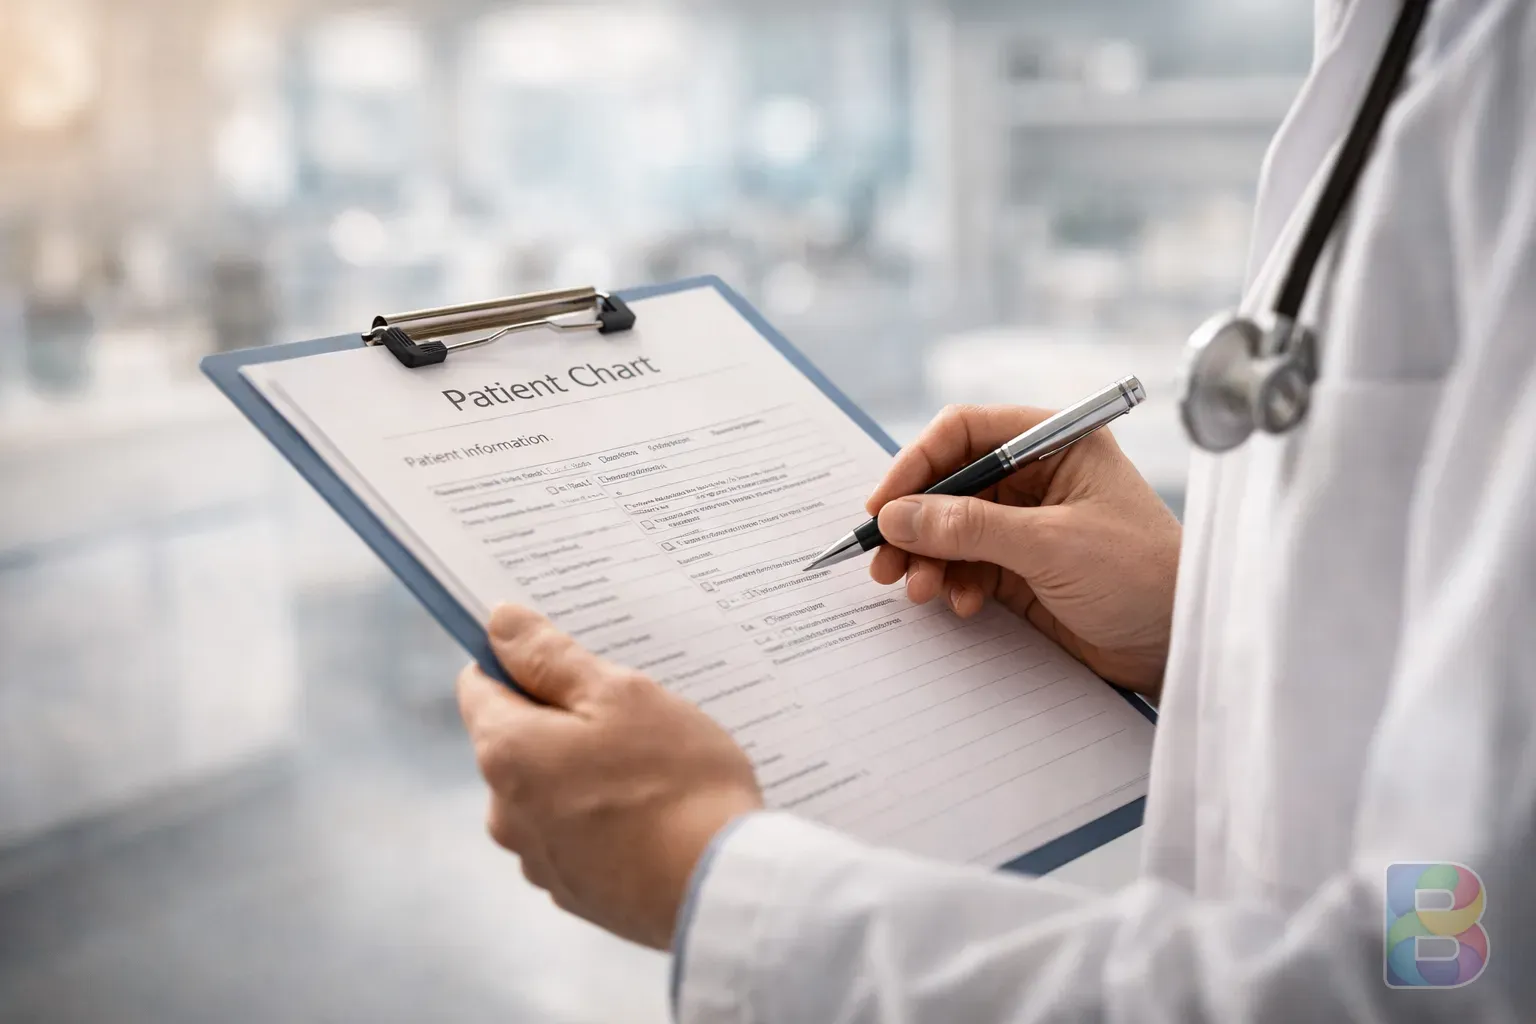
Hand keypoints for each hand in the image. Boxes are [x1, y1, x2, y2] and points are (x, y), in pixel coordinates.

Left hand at [456, 605, 763, 948]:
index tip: (570, 661)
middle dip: (562, 722)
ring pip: (548, 792)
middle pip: (517, 741)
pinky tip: (653, 818)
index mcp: (506, 752)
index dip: (520, 662)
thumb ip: (551, 656)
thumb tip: (499, 622)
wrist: (720, 889)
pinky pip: (576, 838)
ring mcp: (539, 861)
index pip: (479, 685)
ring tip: (651, 773)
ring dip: (583, 775)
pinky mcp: (575, 893)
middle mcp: (504, 813)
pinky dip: (603, 822)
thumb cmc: (675, 781)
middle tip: (630, 717)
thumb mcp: (620, 695)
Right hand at [868, 404, 1180, 696]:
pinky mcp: (1023, 568)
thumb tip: (898, 518)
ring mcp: (1028, 524)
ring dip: (928, 558)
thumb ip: (969, 528)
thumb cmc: (1142, 576)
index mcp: (1055, 443)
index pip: (964, 433)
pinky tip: (960, 605)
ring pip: (951, 529)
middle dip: (915, 522)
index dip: (917, 465)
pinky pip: (967, 566)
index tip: (883, 506)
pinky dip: (953, 583)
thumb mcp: (1051, 544)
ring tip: (919, 591)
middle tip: (884, 560)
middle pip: (949, 483)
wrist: (1182, 646)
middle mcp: (1038, 476)